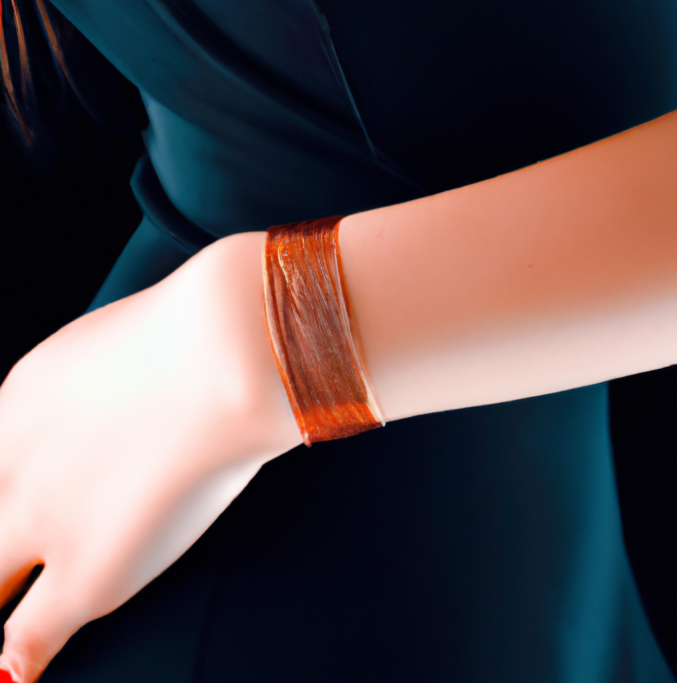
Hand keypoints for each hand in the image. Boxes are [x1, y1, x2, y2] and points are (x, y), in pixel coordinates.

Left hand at [0, 232, 301, 682]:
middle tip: (11, 556)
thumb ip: (108, 386)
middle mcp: (15, 462)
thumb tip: (131, 402)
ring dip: (2, 590)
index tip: (14, 505)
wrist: (227, 351)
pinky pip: (26, 639)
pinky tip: (24, 667)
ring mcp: (43, 518)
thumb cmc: (199, 332)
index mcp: (21, 402)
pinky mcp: (88, 570)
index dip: (4, 488)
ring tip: (16, 612)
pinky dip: (22, 657)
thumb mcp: (126, 347)